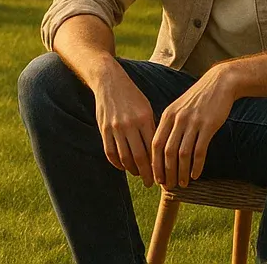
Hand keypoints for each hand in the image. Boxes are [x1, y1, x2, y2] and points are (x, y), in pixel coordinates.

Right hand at [94, 67, 157, 185]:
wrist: (109, 81)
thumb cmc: (132, 96)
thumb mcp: (146, 108)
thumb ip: (150, 128)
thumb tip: (158, 152)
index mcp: (144, 118)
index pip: (153, 149)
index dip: (158, 165)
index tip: (163, 174)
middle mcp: (130, 124)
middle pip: (139, 157)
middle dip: (147, 174)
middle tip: (151, 183)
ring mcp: (115, 128)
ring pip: (124, 157)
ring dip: (132, 170)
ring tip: (138, 175)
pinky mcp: (104, 129)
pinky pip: (110, 152)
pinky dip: (117, 163)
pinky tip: (123, 167)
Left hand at [152, 67, 234, 188]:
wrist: (219, 83)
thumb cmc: (199, 98)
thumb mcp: (179, 107)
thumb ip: (169, 125)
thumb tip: (162, 149)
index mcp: (167, 115)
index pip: (156, 144)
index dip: (155, 164)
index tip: (157, 178)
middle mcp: (178, 119)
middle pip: (167, 152)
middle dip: (166, 172)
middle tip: (168, 186)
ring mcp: (193, 122)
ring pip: (182, 154)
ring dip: (181, 172)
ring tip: (182, 184)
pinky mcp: (208, 125)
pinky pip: (200, 150)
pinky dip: (196, 165)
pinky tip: (196, 175)